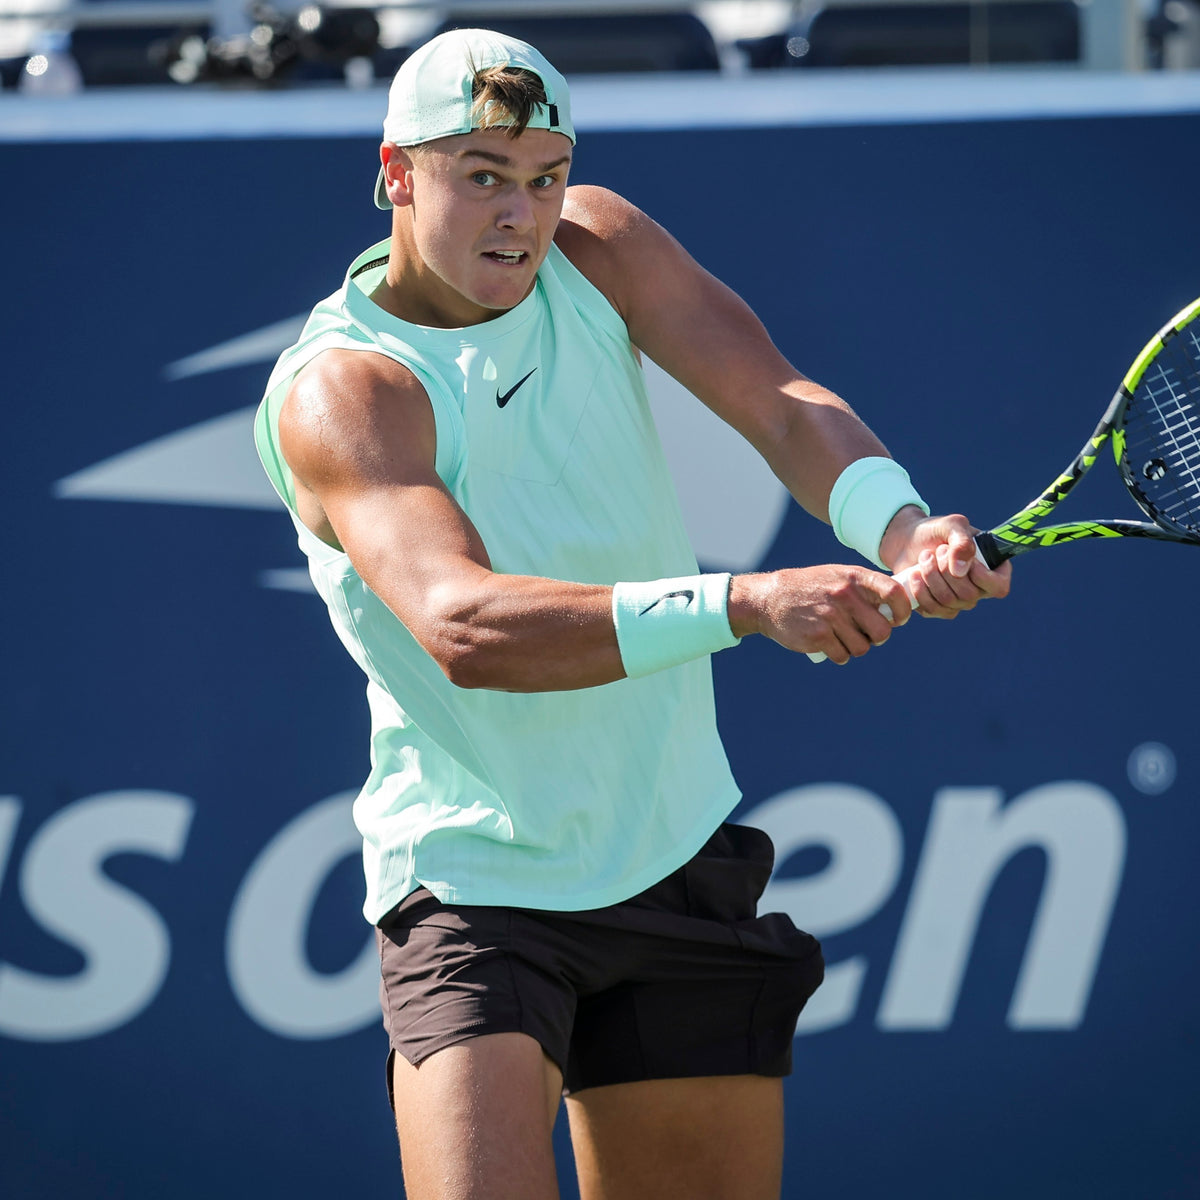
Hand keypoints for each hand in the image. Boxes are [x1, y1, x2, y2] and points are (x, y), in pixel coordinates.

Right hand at [729, 565, 912, 664]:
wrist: (769, 598)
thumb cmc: (810, 588)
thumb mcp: (837, 576)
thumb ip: (864, 589)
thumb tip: (894, 612)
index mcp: (853, 577)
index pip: (894, 593)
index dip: (902, 610)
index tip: (897, 619)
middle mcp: (844, 595)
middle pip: (882, 631)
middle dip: (876, 638)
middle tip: (864, 634)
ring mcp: (831, 617)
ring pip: (862, 648)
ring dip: (853, 647)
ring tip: (839, 637)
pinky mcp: (818, 636)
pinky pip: (842, 656)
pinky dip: (837, 654)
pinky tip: (826, 643)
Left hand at [879, 507, 1010, 618]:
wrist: (908, 541)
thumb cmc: (936, 531)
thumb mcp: (952, 526)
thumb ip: (962, 541)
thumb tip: (960, 571)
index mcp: (992, 569)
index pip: (999, 587)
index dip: (981, 576)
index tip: (960, 556)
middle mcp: (978, 590)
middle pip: (969, 595)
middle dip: (947, 570)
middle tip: (938, 549)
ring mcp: (958, 602)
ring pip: (948, 602)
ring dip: (932, 576)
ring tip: (924, 556)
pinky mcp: (937, 608)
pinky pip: (932, 609)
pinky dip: (920, 590)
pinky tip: (914, 573)